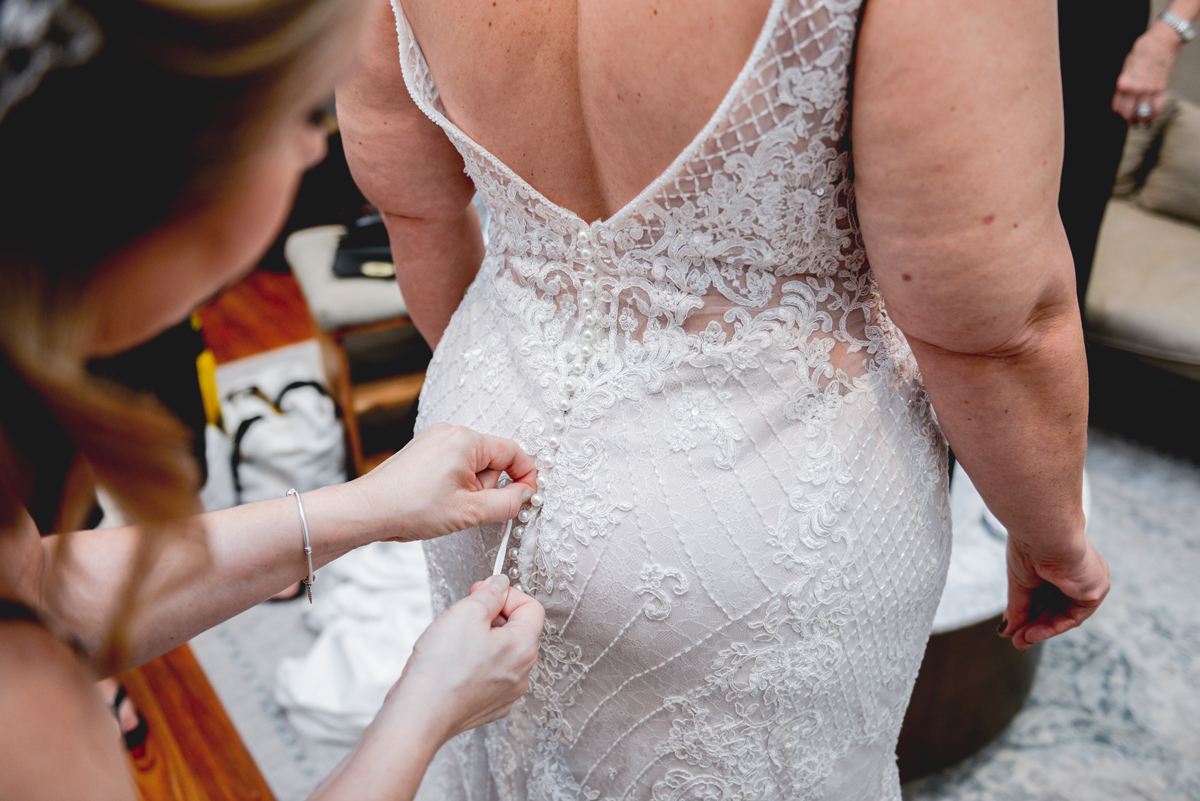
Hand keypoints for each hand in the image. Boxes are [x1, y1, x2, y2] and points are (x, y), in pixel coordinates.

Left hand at [349, 423, 536, 541]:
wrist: (368, 510)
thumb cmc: (410, 508)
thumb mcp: (469, 512)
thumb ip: (507, 503)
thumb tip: (525, 495)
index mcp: (465, 440)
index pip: (513, 452)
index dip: (525, 476)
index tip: (526, 497)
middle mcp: (450, 431)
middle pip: (493, 458)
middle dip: (488, 485)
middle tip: (468, 506)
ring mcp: (435, 438)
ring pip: (473, 463)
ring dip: (470, 486)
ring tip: (447, 504)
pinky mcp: (424, 449)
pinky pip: (454, 463)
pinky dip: (455, 482)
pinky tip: (437, 498)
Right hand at [379, 575, 543, 742]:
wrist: (420, 714)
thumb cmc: (442, 669)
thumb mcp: (467, 612)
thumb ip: (490, 593)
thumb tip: (500, 585)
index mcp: (523, 648)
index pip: (531, 608)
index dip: (507, 594)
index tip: (485, 592)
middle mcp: (521, 674)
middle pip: (516, 631)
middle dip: (491, 616)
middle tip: (465, 614)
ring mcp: (505, 694)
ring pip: (500, 654)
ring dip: (480, 640)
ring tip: (453, 641)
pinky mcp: (487, 707)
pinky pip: (487, 675)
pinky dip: (473, 665)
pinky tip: (452, 664)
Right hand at [998, 531, 1109, 650]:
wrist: (1044, 534)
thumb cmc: (1030, 546)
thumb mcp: (1020, 582)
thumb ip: (1017, 608)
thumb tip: (1007, 630)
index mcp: (1061, 565)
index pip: (1046, 596)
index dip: (1029, 613)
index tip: (1013, 628)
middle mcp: (1078, 574)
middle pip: (1055, 608)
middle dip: (1034, 625)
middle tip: (1015, 639)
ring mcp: (1089, 582)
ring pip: (1064, 615)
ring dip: (1041, 629)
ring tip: (1020, 639)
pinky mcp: (1095, 590)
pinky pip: (1074, 617)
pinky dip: (1052, 627)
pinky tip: (1033, 633)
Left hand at [1112, 23, 1181, 124]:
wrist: (1161, 42)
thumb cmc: (1142, 51)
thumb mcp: (1126, 66)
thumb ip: (1124, 81)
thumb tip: (1122, 93)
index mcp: (1123, 83)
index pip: (1118, 106)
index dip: (1119, 112)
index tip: (1121, 114)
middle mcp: (1134, 89)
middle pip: (1129, 113)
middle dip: (1129, 119)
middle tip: (1131, 122)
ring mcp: (1148, 90)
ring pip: (1142, 113)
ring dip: (1141, 120)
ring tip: (1141, 123)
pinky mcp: (1160, 88)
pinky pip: (1157, 107)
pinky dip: (1154, 115)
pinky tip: (1152, 118)